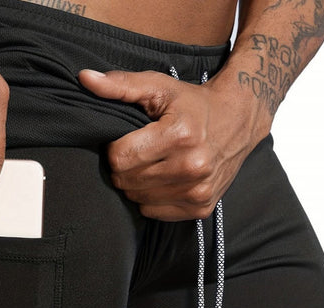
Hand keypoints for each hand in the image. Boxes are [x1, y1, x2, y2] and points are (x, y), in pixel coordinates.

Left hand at [79, 69, 267, 220]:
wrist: (239, 120)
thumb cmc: (193, 104)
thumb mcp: (159, 87)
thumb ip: (121, 85)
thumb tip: (84, 78)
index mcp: (180, 135)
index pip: (120, 157)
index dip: (115, 148)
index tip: (128, 138)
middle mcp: (192, 167)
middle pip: (126, 180)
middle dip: (124, 166)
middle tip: (139, 151)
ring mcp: (199, 191)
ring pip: (137, 198)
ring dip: (137, 183)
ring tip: (153, 164)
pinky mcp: (201, 208)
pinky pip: (153, 212)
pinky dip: (151, 198)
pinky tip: (164, 179)